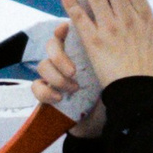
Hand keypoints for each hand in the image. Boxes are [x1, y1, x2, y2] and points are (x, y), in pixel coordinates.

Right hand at [31, 23, 108, 137]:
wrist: (110, 124)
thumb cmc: (116, 94)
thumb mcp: (116, 71)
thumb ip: (110, 52)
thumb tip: (109, 29)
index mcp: (84, 50)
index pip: (68, 32)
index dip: (62, 28)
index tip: (65, 29)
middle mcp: (68, 60)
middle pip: (52, 45)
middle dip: (59, 56)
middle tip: (73, 72)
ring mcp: (56, 77)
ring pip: (43, 65)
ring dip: (56, 77)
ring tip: (74, 89)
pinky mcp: (48, 94)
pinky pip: (36, 86)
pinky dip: (45, 91)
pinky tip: (59, 98)